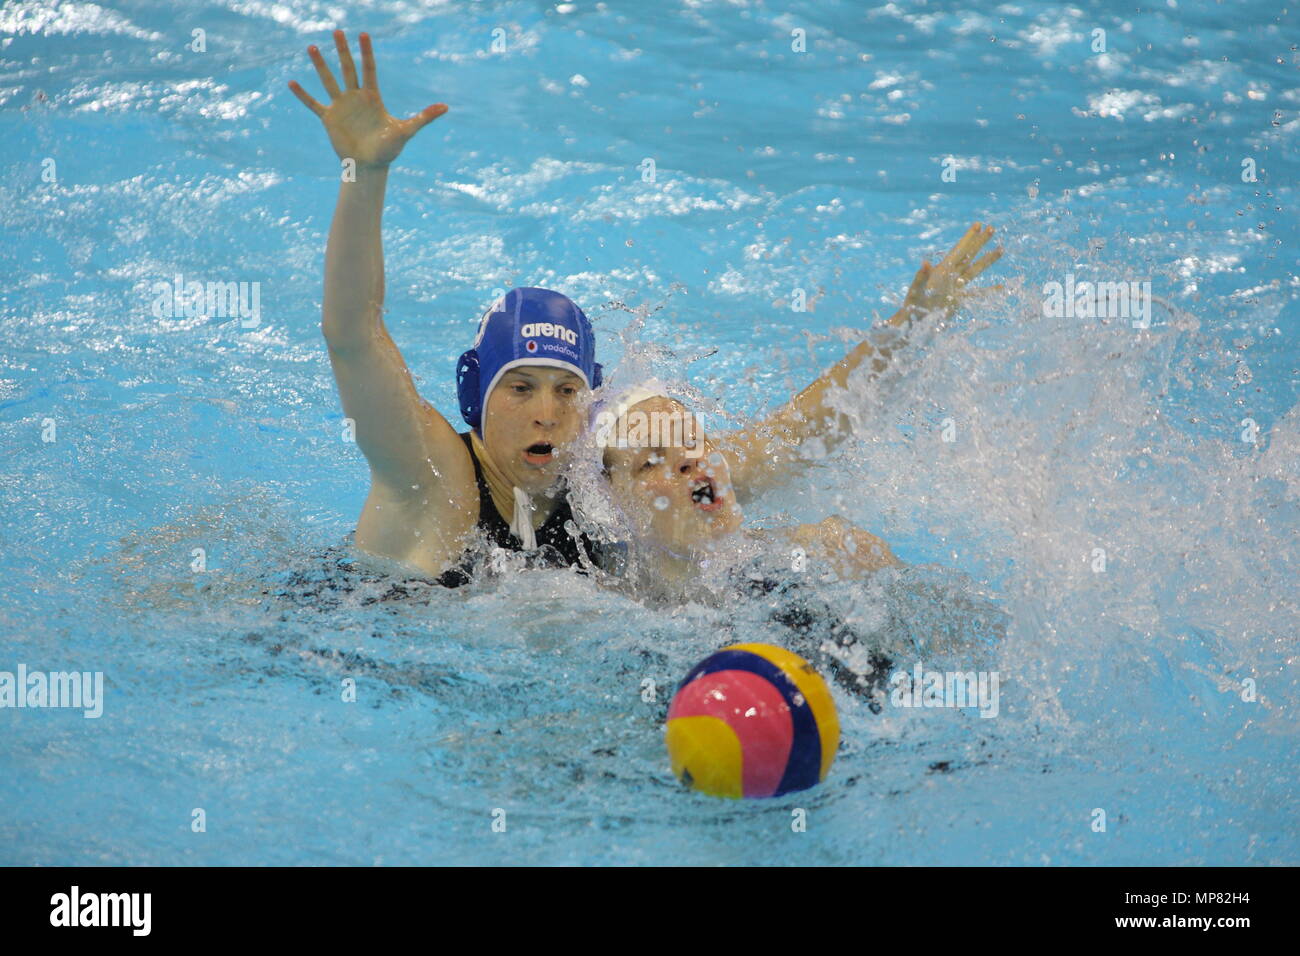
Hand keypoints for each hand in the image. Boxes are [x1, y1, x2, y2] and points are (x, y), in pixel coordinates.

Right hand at [288, 30, 446, 168]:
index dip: (367, 52)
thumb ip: (424, 117)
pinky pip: (313, 104)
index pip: (369, 69)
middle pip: (348, 68)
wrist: (370, 166)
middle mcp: (355, 98)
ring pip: (328, 81)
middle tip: (337, 31)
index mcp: (373, 97)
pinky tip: (291, 82)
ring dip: (320, 65)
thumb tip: (446, 107)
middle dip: (343, 50)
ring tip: (311, 47)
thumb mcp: (407, 131)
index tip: (364, 34)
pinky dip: (303, 95)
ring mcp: (341, 106)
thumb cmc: (388, 150)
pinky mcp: (329, 118)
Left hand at [890, 222, 1002, 327]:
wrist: (912, 324)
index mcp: (941, 271)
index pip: (958, 251)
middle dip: (980, 242)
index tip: (978, 224)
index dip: (968, 238)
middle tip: (992, 227)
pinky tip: (1000, 287)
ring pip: (975, 270)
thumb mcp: (916, 291)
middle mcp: (950, 276)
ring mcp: (955, 287)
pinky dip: (989, 290)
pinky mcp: (958, 300)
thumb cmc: (911, 307)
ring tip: (1001, 249)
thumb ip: (921, 277)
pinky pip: (977, 294)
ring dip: (987, 260)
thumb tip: (925, 263)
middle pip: (969, 255)